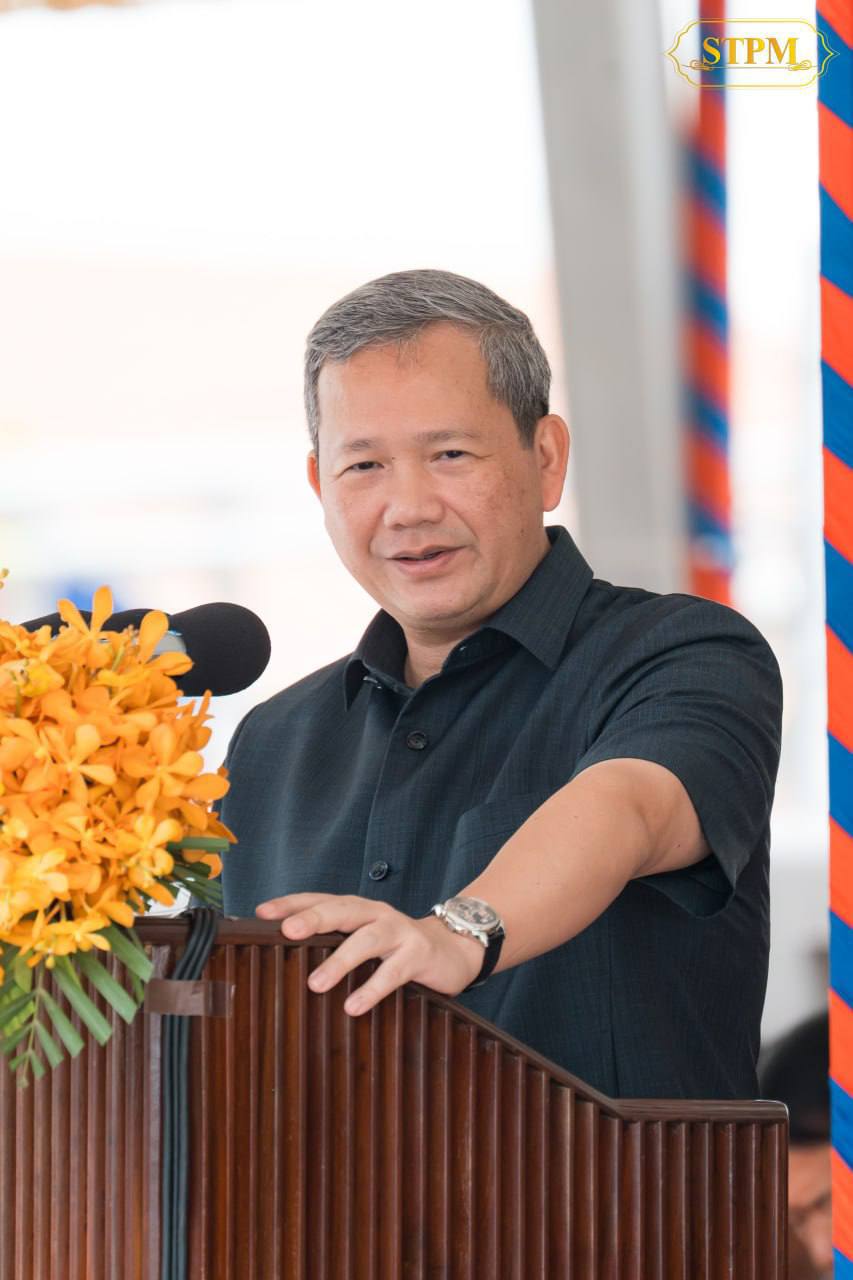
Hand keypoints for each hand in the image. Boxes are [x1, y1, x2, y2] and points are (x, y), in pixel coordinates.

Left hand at [254, 893, 484, 1015]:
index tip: (262, 913)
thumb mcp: (365, 939)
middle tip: (288, 931)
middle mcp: (376, 914)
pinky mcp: (419, 955)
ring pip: (367, 939)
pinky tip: (354, 1005)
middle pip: (343, 910)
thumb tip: (283, 962)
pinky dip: (372, 988)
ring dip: (341, 960)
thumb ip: (335, 943)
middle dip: (314, 917)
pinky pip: (393, 972)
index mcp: (358, 909)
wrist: (454, 949)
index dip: (292, 903)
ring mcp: (399, 932)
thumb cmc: (397, 948)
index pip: (321, 899)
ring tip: (316, 983)